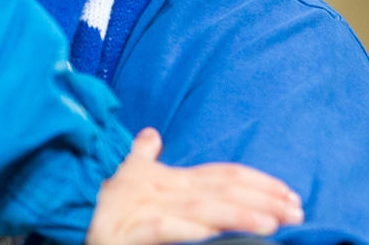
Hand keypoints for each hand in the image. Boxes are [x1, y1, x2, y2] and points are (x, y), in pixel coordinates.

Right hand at [85, 129, 303, 244]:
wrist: (71, 220)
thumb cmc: (107, 207)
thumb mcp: (127, 179)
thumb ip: (142, 157)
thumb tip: (151, 133)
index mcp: (172, 180)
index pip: (224, 175)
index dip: (259, 182)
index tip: (291, 195)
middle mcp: (166, 191)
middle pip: (222, 190)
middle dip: (263, 199)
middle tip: (297, 211)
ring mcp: (151, 211)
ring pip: (202, 209)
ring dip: (238, 215)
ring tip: (271, 224)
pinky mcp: (134, 232)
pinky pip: (168, 230)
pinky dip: (191, 231)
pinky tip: (212, 235)